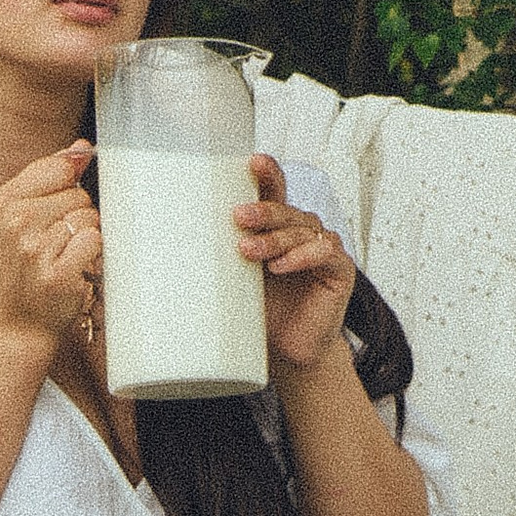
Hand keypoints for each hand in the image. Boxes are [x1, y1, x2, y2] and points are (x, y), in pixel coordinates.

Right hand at [0, 139, 101, 351]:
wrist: (14, 325)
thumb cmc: (20, 271)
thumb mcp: (19, 220)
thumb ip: (49, 181)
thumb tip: (79, 148)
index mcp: (4, 201)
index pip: (59, 168)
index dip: (68, 188)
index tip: (58, 210)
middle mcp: (17, 221)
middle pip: (78, 195)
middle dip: (76, 218)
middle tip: (55, 246)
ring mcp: (37, 248)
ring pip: (89, 219)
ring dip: (85, 240)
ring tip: (63, 259)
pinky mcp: (59, 273)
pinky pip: (95, 242)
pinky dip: (92, 257)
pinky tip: (74, 270)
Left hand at [236, 153, 356, 375]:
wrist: (289, 353)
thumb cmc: (265, 315)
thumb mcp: (236, 280)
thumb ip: (222, 256)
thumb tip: (175, 242)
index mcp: (278, 229)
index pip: (275, 192)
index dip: (267, 174)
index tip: (252, 162)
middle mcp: (303, 234)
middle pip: (286, 210)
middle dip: (263, 211)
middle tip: (239, 216)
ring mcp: (323, 249)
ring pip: (302, 230)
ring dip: (274, 238)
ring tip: (248, 250)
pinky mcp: (340, 270)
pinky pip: (325, 253)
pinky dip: (303, 256)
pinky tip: (281, 266)